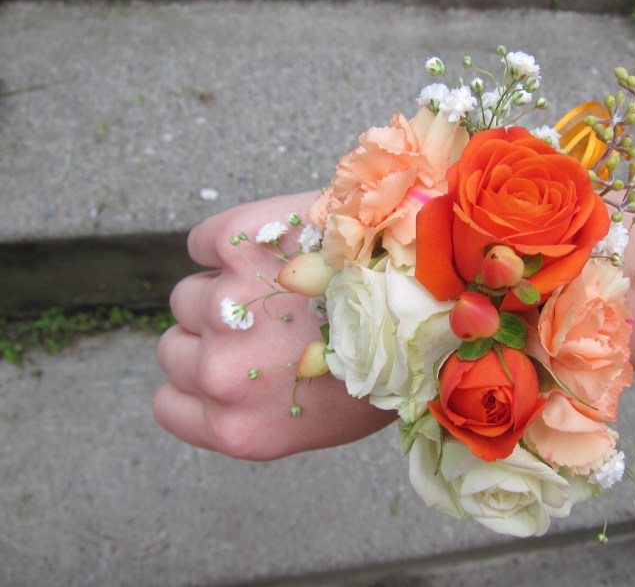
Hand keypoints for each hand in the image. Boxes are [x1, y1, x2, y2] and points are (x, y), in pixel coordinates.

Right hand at [154, 192, 394, 459]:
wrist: (430, 291)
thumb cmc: (389, 361)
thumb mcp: (321, 418)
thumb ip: (259, 410)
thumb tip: (231, 385)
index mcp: (238, 427)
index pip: (169, 404)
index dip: (196, 382)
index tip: (225, 365)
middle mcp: (220, 374)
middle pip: (173, 350)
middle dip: (213, 336)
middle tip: (266, 322)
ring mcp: (225, 305)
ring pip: (187, 297)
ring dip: (223, 290)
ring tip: (282, 286)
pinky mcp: (236, 243)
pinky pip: (201, 243)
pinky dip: (229, 244)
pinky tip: (276, 249)